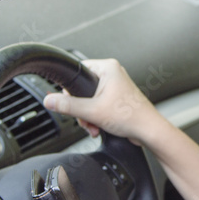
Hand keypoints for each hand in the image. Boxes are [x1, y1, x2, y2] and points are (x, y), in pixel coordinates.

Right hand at [42, 58, 164, 145]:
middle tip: (85, 118)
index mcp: (108, 68)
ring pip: (90, 100)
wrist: (148, 131)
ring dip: (88, 116)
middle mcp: (112, 74)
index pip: (78, 71)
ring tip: (93, 126)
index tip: (69, 102)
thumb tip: (50, 100)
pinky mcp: (117, 99)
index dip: (70, 89)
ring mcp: (115, 87)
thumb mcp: (92, 111)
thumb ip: (68, 106)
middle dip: (81, 109)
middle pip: (82, 89)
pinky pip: (98, 106)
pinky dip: (96, 118)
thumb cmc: (131, 116)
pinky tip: (98, 127)